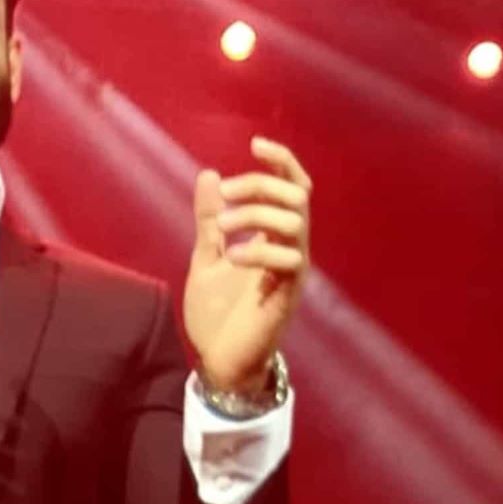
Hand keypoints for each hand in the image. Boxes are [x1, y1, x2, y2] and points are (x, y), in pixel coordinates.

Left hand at [183, 137, 312, 392]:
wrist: (218, 360)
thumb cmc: (217, 313)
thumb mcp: (206, 256)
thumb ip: (208, 220)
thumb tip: (208, 175)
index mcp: (272, 238)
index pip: (292, 188)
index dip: (281, 162)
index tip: (255, 144)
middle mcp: (288, 250)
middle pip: (297, 197)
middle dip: (262, 184)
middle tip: (228, 191)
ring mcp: (290, 273)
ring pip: (294, 223)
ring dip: (255, 216)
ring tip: (222, 230)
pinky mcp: (287, 296)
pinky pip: (289, 261)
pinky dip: (258, 251)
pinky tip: (231, 258)